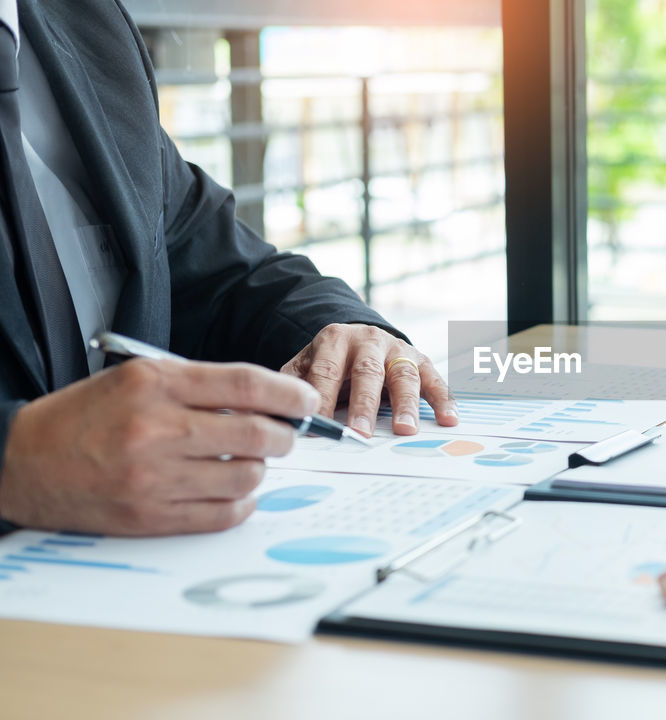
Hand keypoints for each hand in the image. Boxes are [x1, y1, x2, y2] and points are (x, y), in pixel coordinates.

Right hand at [0, 359, 319, 535]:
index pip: (247, 384)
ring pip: (246, 476)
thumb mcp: (137, 379)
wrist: (23, 461)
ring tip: (247, 462)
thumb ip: (200, 387)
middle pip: (257, 433)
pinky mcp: (150, 516)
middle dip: (285, 435)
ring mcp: (154, 477)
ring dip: (260, 470)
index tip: (308, 401)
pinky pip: (223, 515)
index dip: (290, 393)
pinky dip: (241, 503)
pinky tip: (233, 492)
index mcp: (155, 384)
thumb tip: (269, 404)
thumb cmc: (87, 415)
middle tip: (284, 435)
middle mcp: (157, 429)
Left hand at [281, 324, 456, 436]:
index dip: (323, 398)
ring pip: (403, 376)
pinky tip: (448, 419)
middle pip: (367, 372)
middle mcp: (369, 340)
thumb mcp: (304, 367)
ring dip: (405, 404)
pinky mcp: (421, 360)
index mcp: (335, 340)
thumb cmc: (330, 362)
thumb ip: (292, 387)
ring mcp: (398, 350)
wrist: (360, 338)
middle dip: (364, 405)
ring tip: (405, 430)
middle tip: (360, 434)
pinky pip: (435, 380)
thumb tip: (281, 417)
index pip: (327, 370)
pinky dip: (443, 399)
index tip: (320, 427)